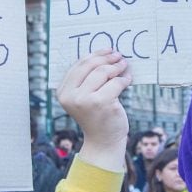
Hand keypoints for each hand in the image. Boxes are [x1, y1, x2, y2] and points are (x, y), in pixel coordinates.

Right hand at [57, 50, 131, 170]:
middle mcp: (71, 96)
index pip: (79, 65)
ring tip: (124, 66)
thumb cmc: (96, 116)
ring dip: (117, 67)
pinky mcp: (102, 103)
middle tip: (119, 56)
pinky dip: (124, 79)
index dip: (95, 55)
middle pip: (91, 66)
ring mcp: (85, 100)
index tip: (108, 50)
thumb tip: (105, 54)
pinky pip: (116, 83)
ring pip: (104, 72)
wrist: (103, 141)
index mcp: (63, 92)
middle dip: (107, 58)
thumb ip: (87, 79)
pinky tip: (128, 79)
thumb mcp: (84, 97)